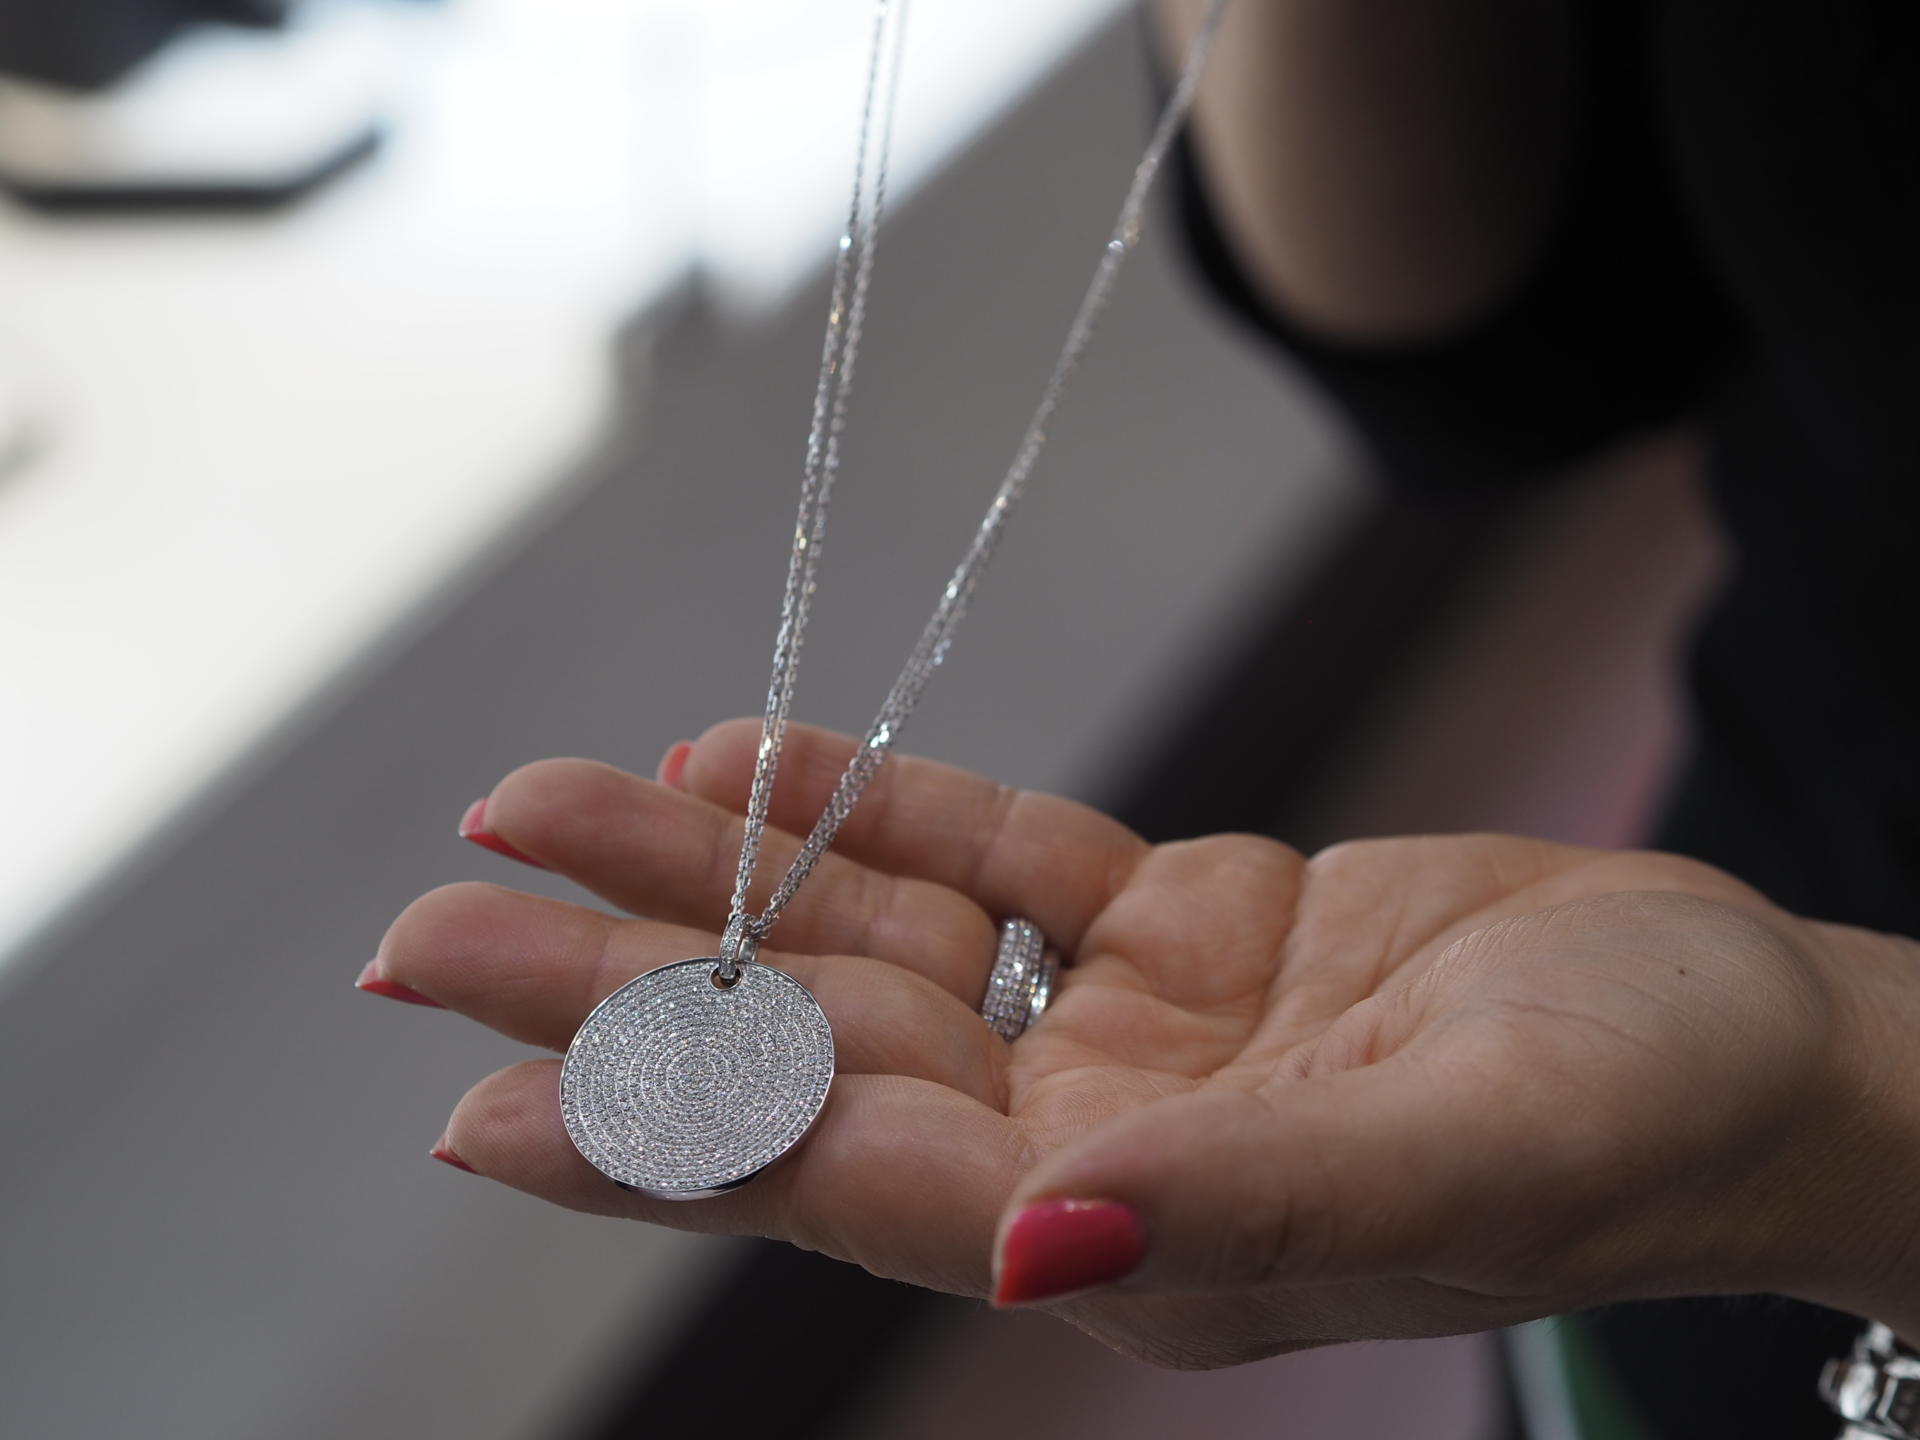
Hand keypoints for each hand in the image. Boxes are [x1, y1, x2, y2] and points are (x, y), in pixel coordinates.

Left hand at [372, 722, 1919, 1368]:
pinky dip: (871, 812)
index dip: (655, 1144)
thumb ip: (1242, 1210)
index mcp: (1126, 1237)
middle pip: (803, 1059)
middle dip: (617, 995)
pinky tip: (746, 766)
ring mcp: (1123, 1034)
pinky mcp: (1177, 930)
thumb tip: (1027, 1251)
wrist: (1740, 1034)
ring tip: (542, 805)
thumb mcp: (1464, 1159)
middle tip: (433, 932)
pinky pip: (989, 864)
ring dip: (707, 877)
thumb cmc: (1640, 1117)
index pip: (840, 1187)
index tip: (476, 1108)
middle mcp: (1089, 1145)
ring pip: (864, 948)